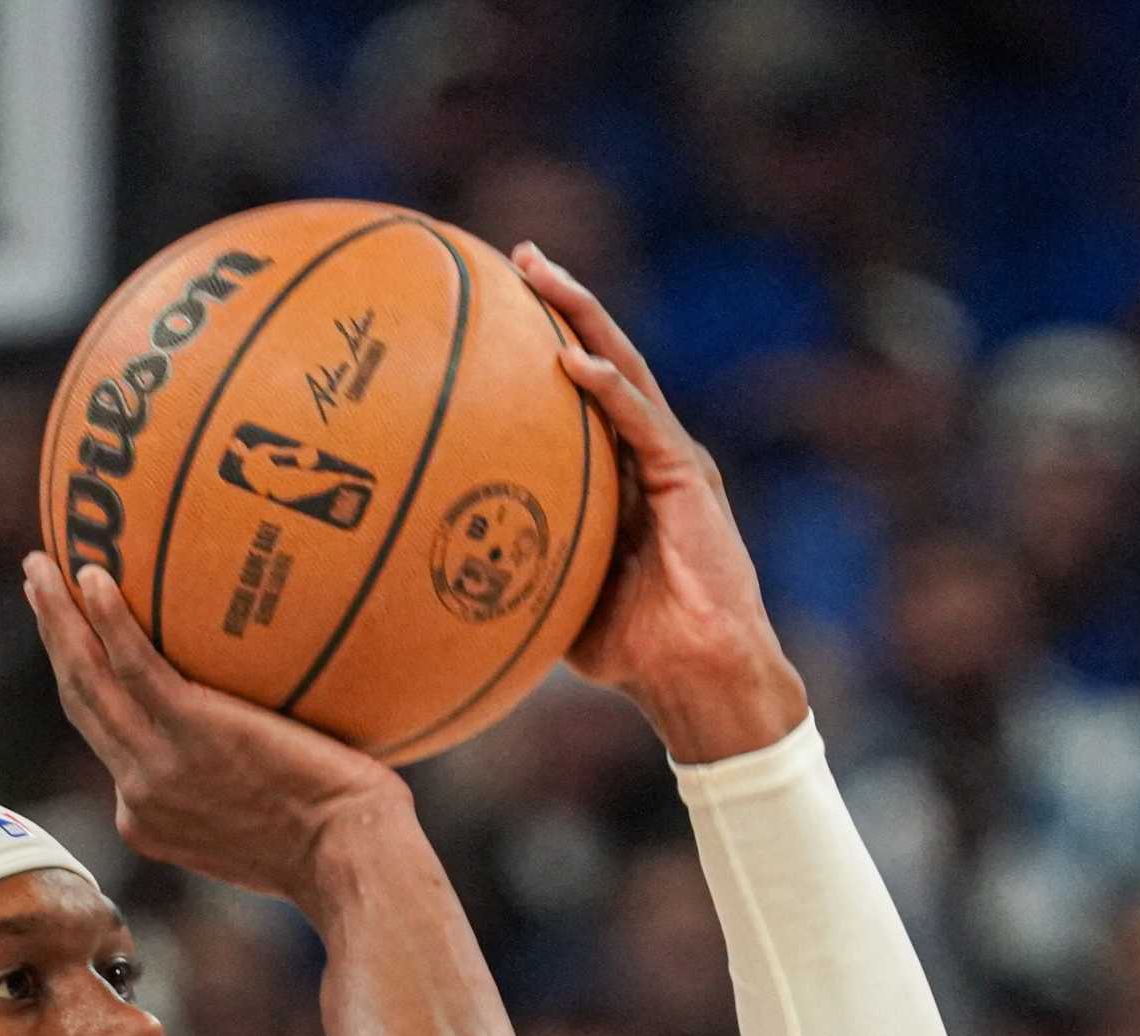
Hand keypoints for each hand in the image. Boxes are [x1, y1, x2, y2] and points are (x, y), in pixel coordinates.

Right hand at [20, 554, 408, 898]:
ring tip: (40, 567)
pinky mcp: (190, 731)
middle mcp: (138, 793)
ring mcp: (157, 765)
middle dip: (53, 638)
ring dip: (56, 619)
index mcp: (149, 815)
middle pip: (81, 701)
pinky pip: (134, 664)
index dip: (89, 687)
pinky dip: (106, 620)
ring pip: (87, 680)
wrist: (349, 860)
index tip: (83, 645)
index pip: (111, 742)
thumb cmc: (340, 846)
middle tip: (38, 583)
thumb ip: (244, 789)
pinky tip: (92, 577)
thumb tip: (273, 739)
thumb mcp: (269, 830)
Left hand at [513, 244, 803, 761]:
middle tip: (519, 256)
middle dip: (565, 302)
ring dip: (584, 318)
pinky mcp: (689, 477)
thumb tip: (439, 572)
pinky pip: (643, 422)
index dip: (547, 341)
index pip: (583, 390)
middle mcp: (652, 452)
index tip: (500, 303)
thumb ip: (520, 566)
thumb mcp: (559, 598)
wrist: (700, 674)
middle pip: (605, 357)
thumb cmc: (635, 650)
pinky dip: (608, 388)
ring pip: (625, 369)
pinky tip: (573, 359)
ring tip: (542, 275)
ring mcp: (674, 459)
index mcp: (626, 472)